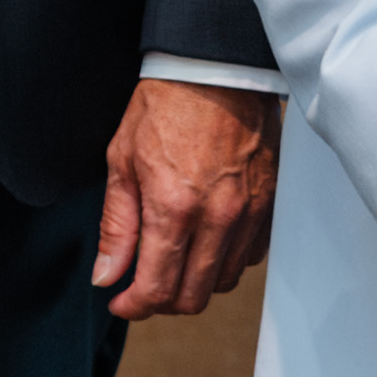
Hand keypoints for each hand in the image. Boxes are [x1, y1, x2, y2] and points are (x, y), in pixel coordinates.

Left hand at [92, 79, 276, 317]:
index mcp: (173, 209)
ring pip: (223, 281)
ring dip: (194, 282)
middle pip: (193, 297)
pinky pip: (251, 256)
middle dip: (162, 301)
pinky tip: (206, 242)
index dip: (134, 306)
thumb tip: (107, 274)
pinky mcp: (269, 204)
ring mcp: (249, 213)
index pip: (157, 290)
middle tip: (142, 285)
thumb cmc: (164, 106)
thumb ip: (116, 227)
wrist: (214, 70)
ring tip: (173, 261)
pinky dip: (226, 261)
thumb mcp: (121, 163)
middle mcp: (216, 218)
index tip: (121, 301)